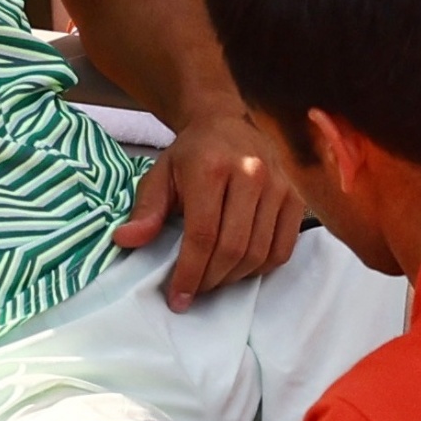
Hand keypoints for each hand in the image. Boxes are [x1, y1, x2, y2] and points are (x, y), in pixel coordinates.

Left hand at [117, 108, 303, 307]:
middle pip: (233, 248)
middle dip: (210, 280)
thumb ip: (146, 209)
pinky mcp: (294, 197)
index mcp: (212, 168)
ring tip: (213, 279)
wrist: (226, 123)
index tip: (178, 298)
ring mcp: (278, 185)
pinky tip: (239, 268)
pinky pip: (282, 248)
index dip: (190, 273)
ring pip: (259, 253)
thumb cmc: (190, 155)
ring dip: (233, 278)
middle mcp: (251, 174)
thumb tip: (126, 240)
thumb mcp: (159, 174)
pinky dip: (261, 269)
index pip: (203, 235)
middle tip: (194, 291)